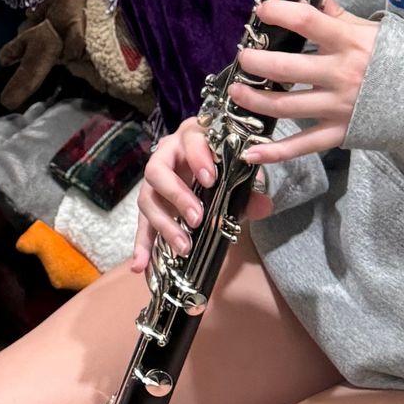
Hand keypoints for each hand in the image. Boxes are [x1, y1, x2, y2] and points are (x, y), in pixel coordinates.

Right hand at [130, 120, 273, 274]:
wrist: (211, 169)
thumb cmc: (223, 165)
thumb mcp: (238, 174)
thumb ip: (250, 189)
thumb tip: (263, 206)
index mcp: (191, 139)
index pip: (189, 140)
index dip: (198, 158)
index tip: (211, 180)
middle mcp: (166, 156)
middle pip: (157, 171)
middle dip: (176, 195)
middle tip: (197, 218)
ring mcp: (154, 183)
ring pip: (147, 199)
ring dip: (163, 224)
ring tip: (184, 247)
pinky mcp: (150, 206)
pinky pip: (141, 224)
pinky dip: (141, 245)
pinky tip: (141, 264)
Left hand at [230, 0, 380, 165]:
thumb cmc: (396, 57)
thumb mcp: (368, 29)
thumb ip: (334, 12)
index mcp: (348, 42)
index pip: (306, 21)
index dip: (278, 13)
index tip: (261, 11)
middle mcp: (341, 75)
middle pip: (287, 67)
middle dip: (256, 61)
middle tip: (241, 56)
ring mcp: (339, 107)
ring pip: (287, 106)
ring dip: (254, 99)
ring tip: (236, 91)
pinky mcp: (339, 133)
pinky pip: (303, 146)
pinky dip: (274, 152)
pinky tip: (250, 151)